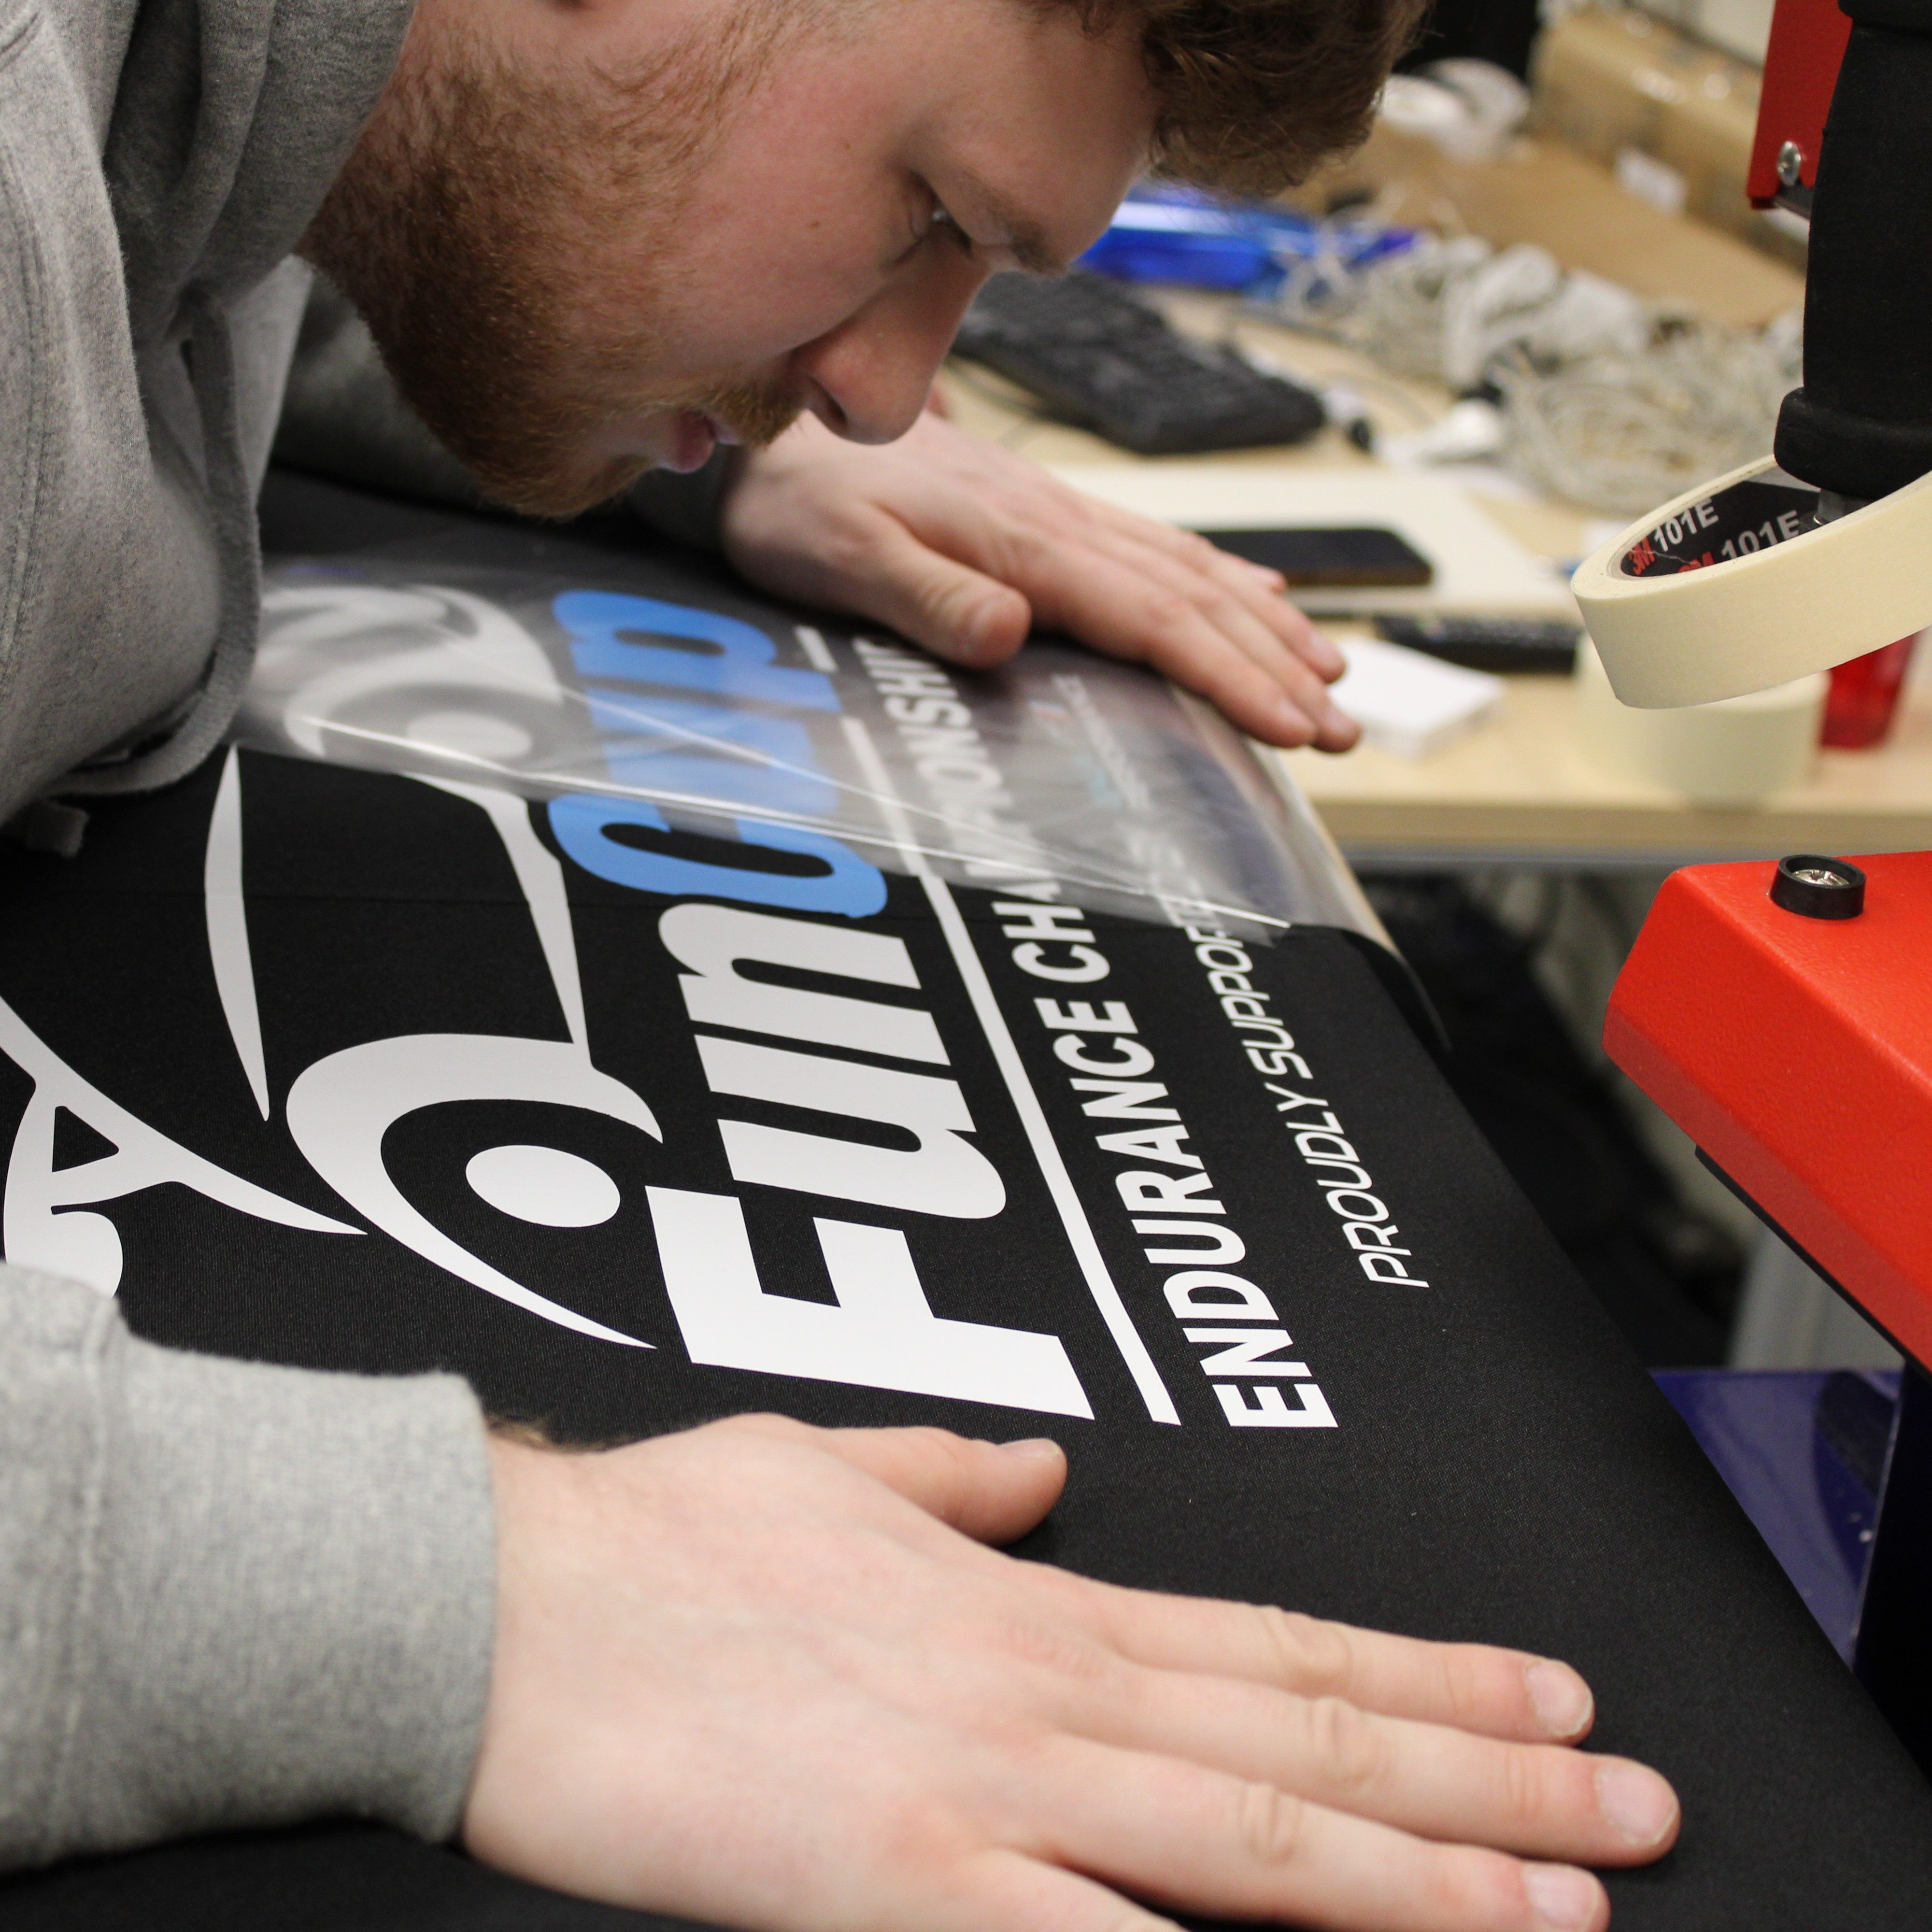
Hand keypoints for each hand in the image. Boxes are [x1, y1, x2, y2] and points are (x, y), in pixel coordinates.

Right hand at [465, 1415, 1676, 1931]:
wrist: (510, 1599)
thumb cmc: (658, 1538)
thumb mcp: (828, 1461)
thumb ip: (950, 1474)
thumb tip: (1038, 1467)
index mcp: (1025, 1600)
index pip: (1277, 1641)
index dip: (1425, 1676)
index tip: (1540, 1696)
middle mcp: (1039, 1691)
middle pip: (1303, 1740)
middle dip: (1482, 1784)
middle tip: (1624, 1812)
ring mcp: (981, 1790)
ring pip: (1246, 1835)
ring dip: (1415, 1882)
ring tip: (1558, 1910)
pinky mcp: (895, 1884)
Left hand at [717, 412, 1360, 751]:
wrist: (778, 433)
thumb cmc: (801, 508)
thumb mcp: (840, 560)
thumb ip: (925, 598)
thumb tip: (1010, 631)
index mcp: (1023, 545)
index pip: (1154, 618)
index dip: (1232, 675)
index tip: (1295, 725)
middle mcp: (1058, 524)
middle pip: (1194, 599)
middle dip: (1275, 668)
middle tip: (1344, 729)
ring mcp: (1061, 515)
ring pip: (1192, 570)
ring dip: (1267, 626)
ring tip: (1332, 674)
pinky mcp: (1050, 516)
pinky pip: (1158, 547)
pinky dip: (1222, 577)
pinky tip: (1261, 596)